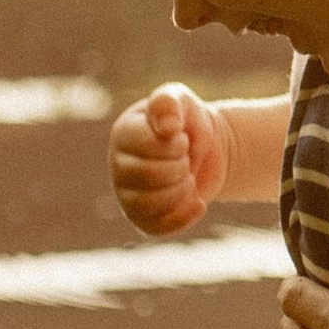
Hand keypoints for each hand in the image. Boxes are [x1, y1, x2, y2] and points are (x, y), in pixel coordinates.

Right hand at [111, 86, 226, 234]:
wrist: (209, 152)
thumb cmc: (189, 124)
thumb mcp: (182, 101)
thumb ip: (169, 103)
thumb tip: (167, 127)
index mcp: (123, 134)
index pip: (143, 146)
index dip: (173, 144)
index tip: (182, 137)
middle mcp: (119, 166)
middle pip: (146, 176)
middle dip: (179, 167)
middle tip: (186, 158)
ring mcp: (127, 194)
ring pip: (149, 203)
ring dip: (181, 190)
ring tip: (189, 177)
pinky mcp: (143, 219)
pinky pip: (156, 227)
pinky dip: (183, 216)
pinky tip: (199, 203)